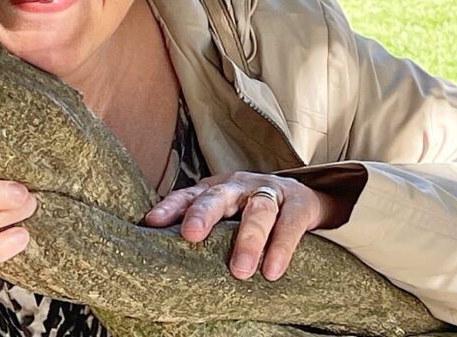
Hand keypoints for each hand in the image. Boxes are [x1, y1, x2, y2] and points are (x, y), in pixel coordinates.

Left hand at [144, 171, 355, 281]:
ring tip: (240, 270)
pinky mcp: (298, 203)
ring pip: (258, 210)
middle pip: (220, 195)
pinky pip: (290, 224)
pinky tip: (272, 270)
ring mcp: (269, 191)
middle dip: (204, 213)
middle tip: (191, 235)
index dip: (171, 207)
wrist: (304, 197)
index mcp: (217, 189)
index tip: (152, 222)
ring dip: (248, 239)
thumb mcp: (227, 215)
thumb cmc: (253, 211)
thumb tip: (163, 255)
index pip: (189, 195)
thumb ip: (203, 227)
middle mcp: (240, 186)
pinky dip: (281, 246)